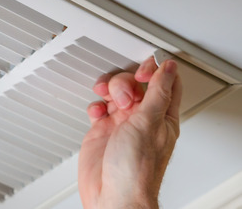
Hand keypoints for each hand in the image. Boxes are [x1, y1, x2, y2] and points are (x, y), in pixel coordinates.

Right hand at [78, 57, 181, 208]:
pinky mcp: (102, 131)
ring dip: (109, 90)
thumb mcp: (149, 123)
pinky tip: (97, 113)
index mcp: (162, 116)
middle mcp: (142, 118)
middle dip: (126, 83)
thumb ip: (157, 93)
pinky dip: (95, 106)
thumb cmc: (135, 169)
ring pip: (115, 92)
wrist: (113, 195)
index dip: (154, 70)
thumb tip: (167, 69)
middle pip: (135, 84)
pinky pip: (98, 108)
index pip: (165, 83)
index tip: (142, 71)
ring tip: (109, 104)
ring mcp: (122, 124)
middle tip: (124, 97)